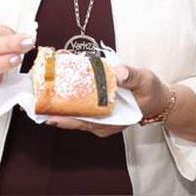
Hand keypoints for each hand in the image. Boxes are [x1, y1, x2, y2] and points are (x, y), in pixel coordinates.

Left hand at [45, 65, 169, 137]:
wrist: (159, 98)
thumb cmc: (152, 92)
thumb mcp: (146, 81)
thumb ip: (131, 77)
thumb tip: (117, 72)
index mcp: (112, 122)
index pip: (84, 123)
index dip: (66, 120)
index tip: (49, 116)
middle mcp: (102, 122)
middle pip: (74, 118)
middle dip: (55, 108)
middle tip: (36, 99)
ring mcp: (99, 116)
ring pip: (75, 110)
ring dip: (60, 99)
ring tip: (43, 86)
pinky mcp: (98, 107)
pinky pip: (81, 103)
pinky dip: (70, 92)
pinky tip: (61, 78)